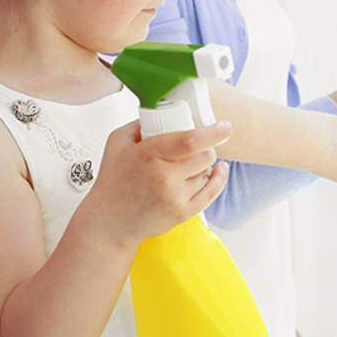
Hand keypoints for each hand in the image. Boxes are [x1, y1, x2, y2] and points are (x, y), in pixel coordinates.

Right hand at [86, 120, 230, 245]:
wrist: (110, 221)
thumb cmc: (113, 181)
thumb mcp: (117, 143)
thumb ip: (138, 124)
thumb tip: (161, 114)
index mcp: (148, 155)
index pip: (189, 141)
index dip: (212, 133)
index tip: (226, 126)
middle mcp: (165, 177)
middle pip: (204, 156)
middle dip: (206, 148)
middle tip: (198, 146)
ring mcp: (175, 197)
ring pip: (206, 173)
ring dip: (204, 165)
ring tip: (189, 164)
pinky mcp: (182, 213)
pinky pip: (210, 193)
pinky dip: (218, 179)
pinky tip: (219, 171)